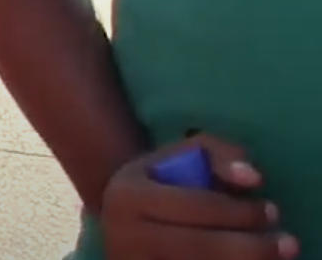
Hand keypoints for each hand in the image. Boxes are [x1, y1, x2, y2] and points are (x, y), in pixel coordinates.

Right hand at [101, 135, 294, 259]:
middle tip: (286, 243)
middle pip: (200, 248)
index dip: (241, 211)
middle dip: (251, 247)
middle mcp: (125, 234)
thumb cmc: (155, 184)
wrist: (116, 222)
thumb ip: (215, 152)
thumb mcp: (174, 156)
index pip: (195, 206)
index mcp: (128, 195)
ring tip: (269, 257)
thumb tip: (252, 178)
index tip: (273, 212)